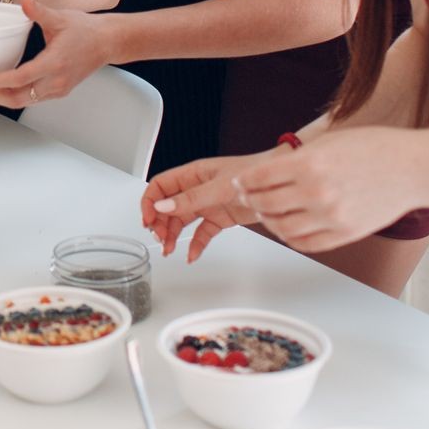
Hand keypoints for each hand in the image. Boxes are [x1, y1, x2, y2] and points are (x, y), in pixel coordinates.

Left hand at [0, 0, 112, 108]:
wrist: (107, 42)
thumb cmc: (86, 30)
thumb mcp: (60, 17)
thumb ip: (39, 11)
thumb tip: (25, 0)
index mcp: (54, 63)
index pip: (20, 78)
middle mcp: (56, 81)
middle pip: (18, 98)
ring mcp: (58, 89)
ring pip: (25, 101)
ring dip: (3, 97)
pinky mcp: (59, 90)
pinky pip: (33, 98)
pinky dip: (16, 95)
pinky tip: (5, 87)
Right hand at [140, 151, 269, 260]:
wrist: (281, 185)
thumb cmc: (254, 173)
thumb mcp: (219, 186)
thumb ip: (191, 198)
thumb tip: (162, 206)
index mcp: (192, 174)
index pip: (160, 186)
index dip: (150, 202)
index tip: (148, 220)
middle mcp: (197, 188)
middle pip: (167, 206)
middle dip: (159, 223)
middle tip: (159, 239)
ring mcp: (208, 204)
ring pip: (181, 221)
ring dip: (172, 235)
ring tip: (169, 249)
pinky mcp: (220, 218)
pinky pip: (201, 233)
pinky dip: (195, 244)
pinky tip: (191, 254)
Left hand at [225, 127, 425, 253]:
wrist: (413, 168)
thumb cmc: (376, 149)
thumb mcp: (328, 143)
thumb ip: (296, 160)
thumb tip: (266, 173)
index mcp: (309, 165)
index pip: (258, 178)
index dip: (243, 182)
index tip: (239, 183)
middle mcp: (317, 194)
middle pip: (264, 205)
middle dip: (250, 201)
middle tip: (247, 197)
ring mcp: (331, 218)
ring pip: (281, 229)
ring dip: (268, 221)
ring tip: (268, 213)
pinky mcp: (344, 234)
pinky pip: (305, 243)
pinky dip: (290, 237)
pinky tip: (289, 227)